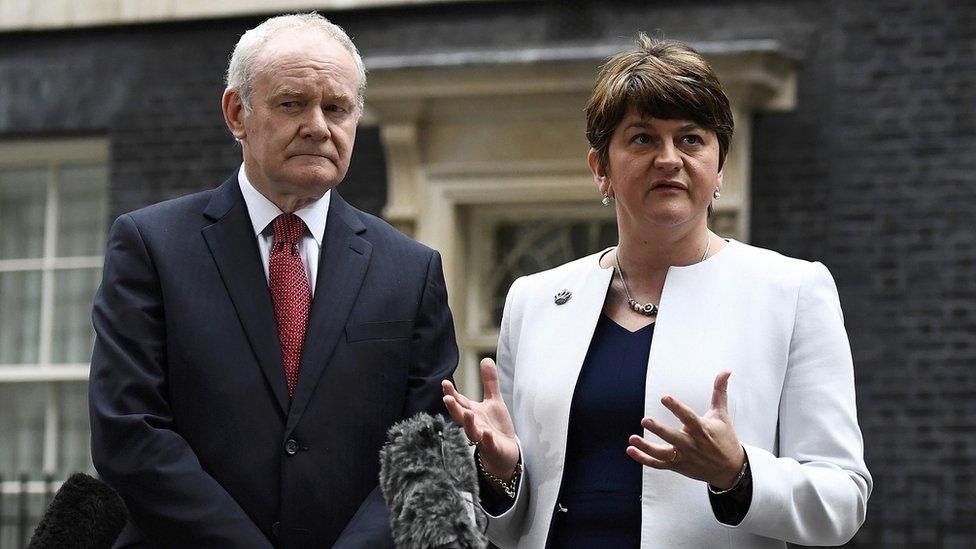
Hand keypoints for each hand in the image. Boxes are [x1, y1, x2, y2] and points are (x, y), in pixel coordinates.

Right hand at [442, 358, 519, 480]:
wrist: (506, 452)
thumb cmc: (495, 426)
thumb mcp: (494, 401)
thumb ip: (489, 382)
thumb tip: (485, 358)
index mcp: (472, 413)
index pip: (459, 402)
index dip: (452, 394)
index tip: (445, 383)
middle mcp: (473, 425)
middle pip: (460, 416)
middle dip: (454, 408)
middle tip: (447, 399)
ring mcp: (481, 438)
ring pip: (471, 431)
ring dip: (468, 423)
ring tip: (468, 413)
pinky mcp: (492, 448)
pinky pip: (487, 444)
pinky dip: (486, 439)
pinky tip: (486, 434)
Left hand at [626, 370, 745, 488]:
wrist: (731, 469)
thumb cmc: (725, 439)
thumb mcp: (722, 414)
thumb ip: (719, 391)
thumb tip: (726, 371)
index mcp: (702, 429)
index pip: (688, 417)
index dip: (676, 407)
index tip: (665, 398)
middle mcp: (692, 444)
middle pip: (673, 437)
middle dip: (659, 430)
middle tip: (645, 420)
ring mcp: (684, 457)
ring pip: (663, 454)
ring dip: (647, 447)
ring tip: (632, 439)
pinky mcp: (678, 466)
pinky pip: (659, 464)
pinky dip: (644, 459)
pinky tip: (631, 450)